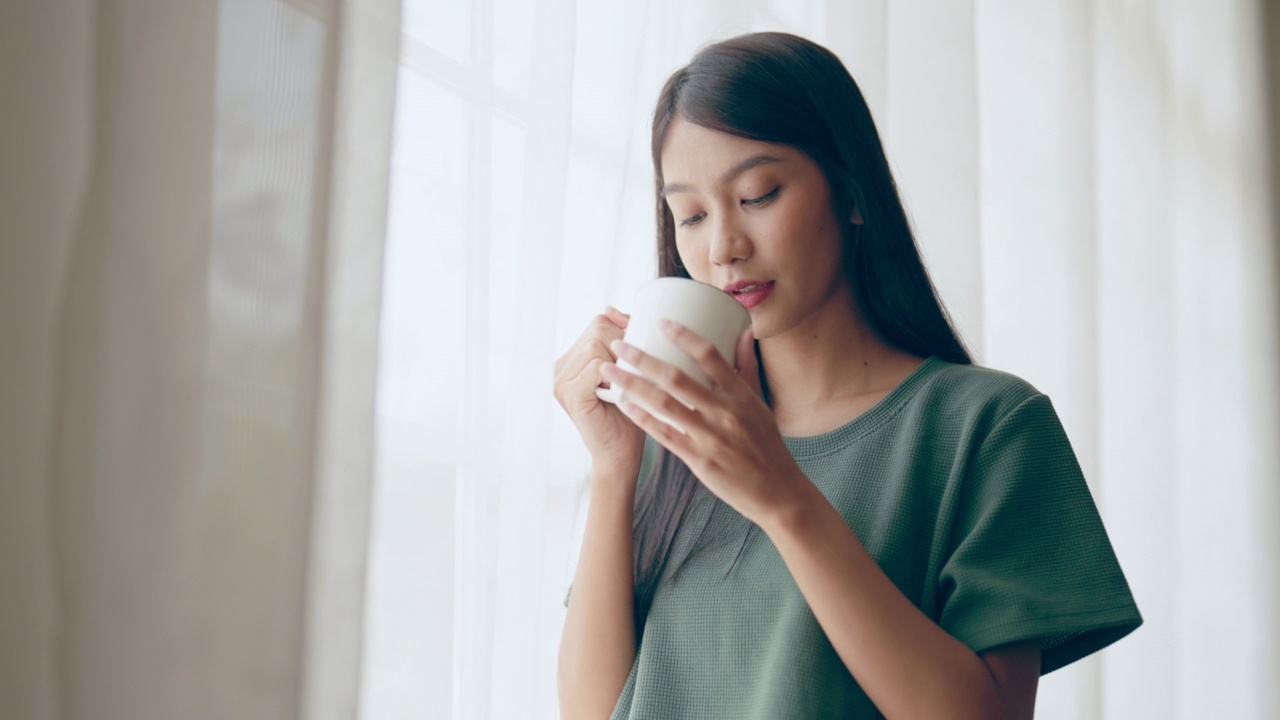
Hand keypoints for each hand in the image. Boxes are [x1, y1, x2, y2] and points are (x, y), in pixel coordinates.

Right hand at [553, 306, 645, 477]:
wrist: (622, 454)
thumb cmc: (630, 412)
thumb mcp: (627, 369)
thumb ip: (620, 339)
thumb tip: (609, 308)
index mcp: (572, 359)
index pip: (598, 323)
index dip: (623, 332)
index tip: (636, 355)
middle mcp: (560, 368)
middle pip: (598, 330)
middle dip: (623, 347)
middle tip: (631, 375)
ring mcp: (561, 381)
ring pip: (597, 346)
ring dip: (621, 364)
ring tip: (623, 387)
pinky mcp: (569, 394)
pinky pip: (596, 366)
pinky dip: (614, 377)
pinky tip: (617, 394)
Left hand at [601, 320, 809, 524]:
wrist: (777, 491)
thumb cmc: (766, 445)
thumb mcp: (759, 403)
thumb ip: (747, 367)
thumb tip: (744, 331)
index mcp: (740, 395)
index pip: (709, 355)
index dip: (683, 335)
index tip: (660, 321)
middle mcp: (724, 412)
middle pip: (676, 377)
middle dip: (642, 358)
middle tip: (618, 344)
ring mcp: (710, 436)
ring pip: (664, 404)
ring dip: (632, 384)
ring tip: (609, 371)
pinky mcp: (699, 459)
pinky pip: (664, 434)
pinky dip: (642, 418)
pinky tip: (624, 404)